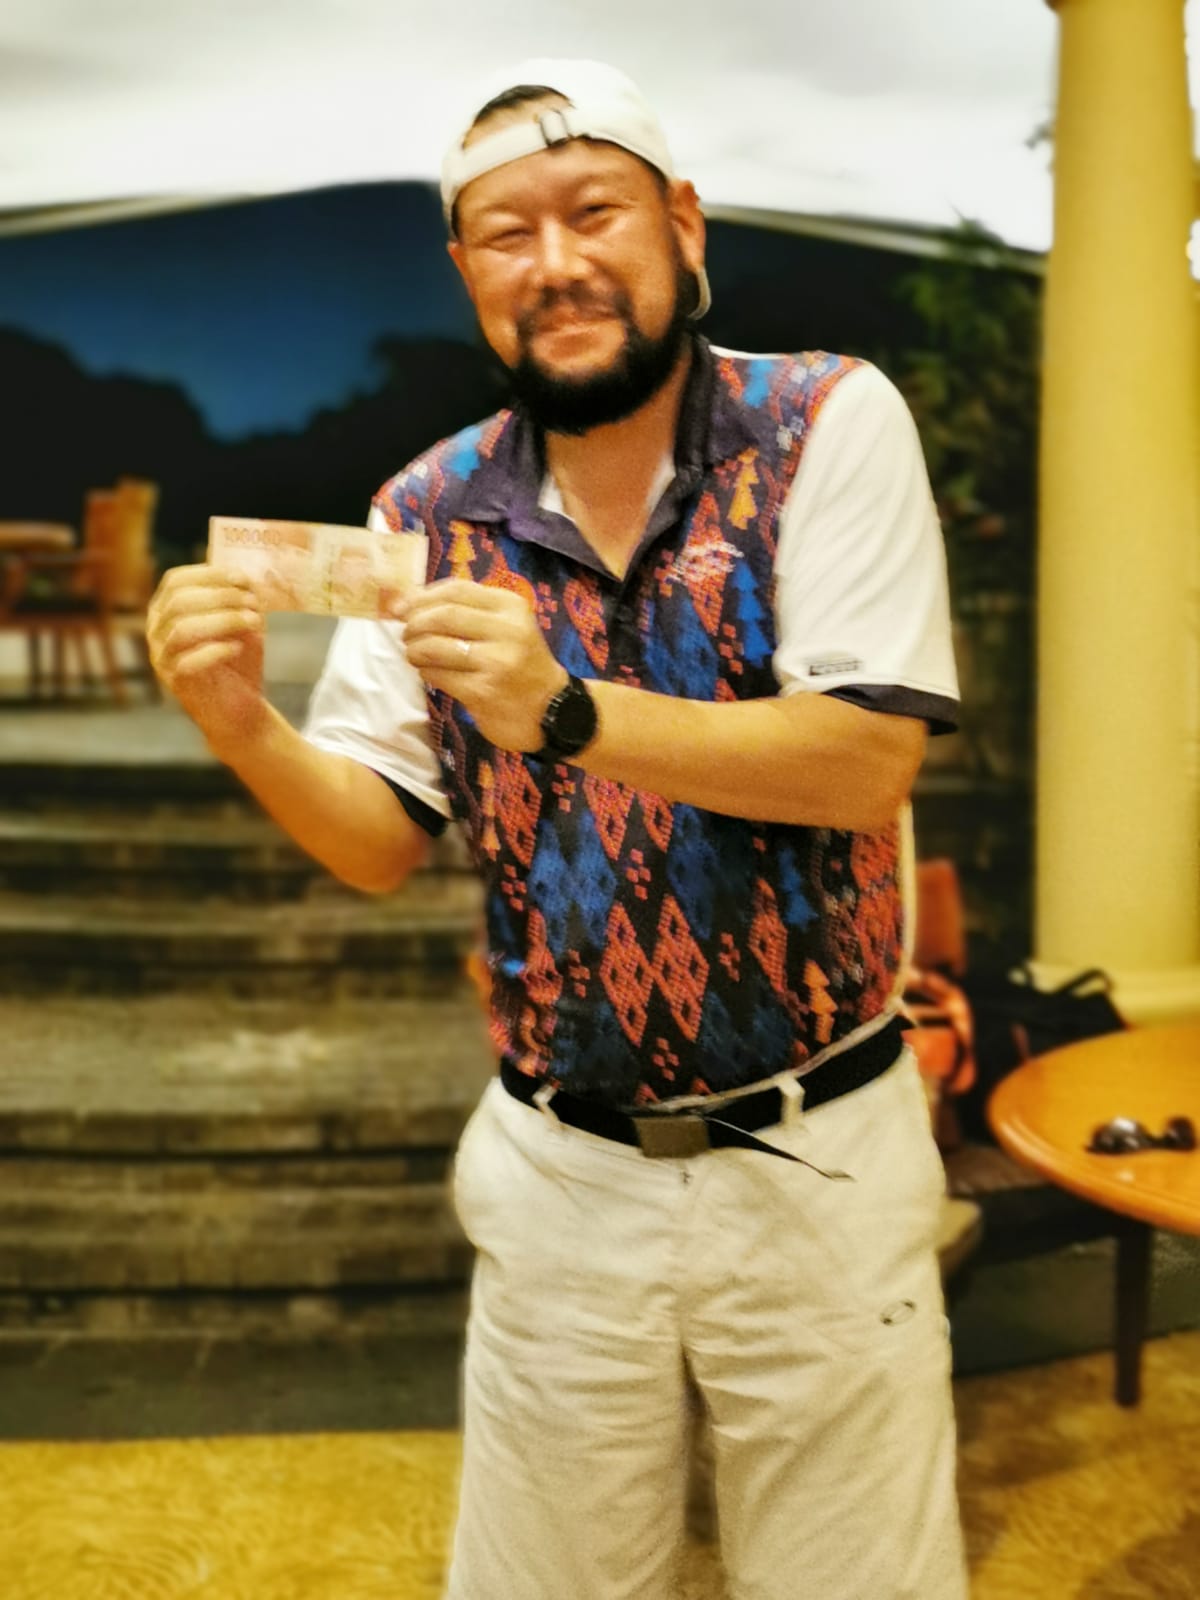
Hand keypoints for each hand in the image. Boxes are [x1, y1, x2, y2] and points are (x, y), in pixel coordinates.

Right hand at [146, 564, 268, 755]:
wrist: (239, 708)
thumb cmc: (238, 660)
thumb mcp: (241, 622)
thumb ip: (239, 600)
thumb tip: (247, 580)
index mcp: (166, 609)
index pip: (175, 581)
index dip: (209, 575)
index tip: (242, 578)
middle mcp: (156, 630)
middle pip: (179, 602)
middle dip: (220, 597)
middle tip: (253, 602)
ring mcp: (161, 657)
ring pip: (181, 629)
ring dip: (223, 620)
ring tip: (254, 622)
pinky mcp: (175, 682)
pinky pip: (188, 662)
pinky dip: (216, 650)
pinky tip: (237, 647)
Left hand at [396, 579, 566, 750]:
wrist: (552, 709)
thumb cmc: (520, 662)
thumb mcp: (506, 626)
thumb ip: (469, 610)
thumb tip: (409, 601)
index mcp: (511, 607)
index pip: (457, 590)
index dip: (422, 596)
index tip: (401, 607)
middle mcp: (507, 631)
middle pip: (443, 616)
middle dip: (414, 624)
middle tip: (405, 634)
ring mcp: (496, 662)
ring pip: (436, 647)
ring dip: (415, 649)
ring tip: (413, 654)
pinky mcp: (484, 692)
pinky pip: (439, 675)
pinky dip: (426, 672)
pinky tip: (428, 673)